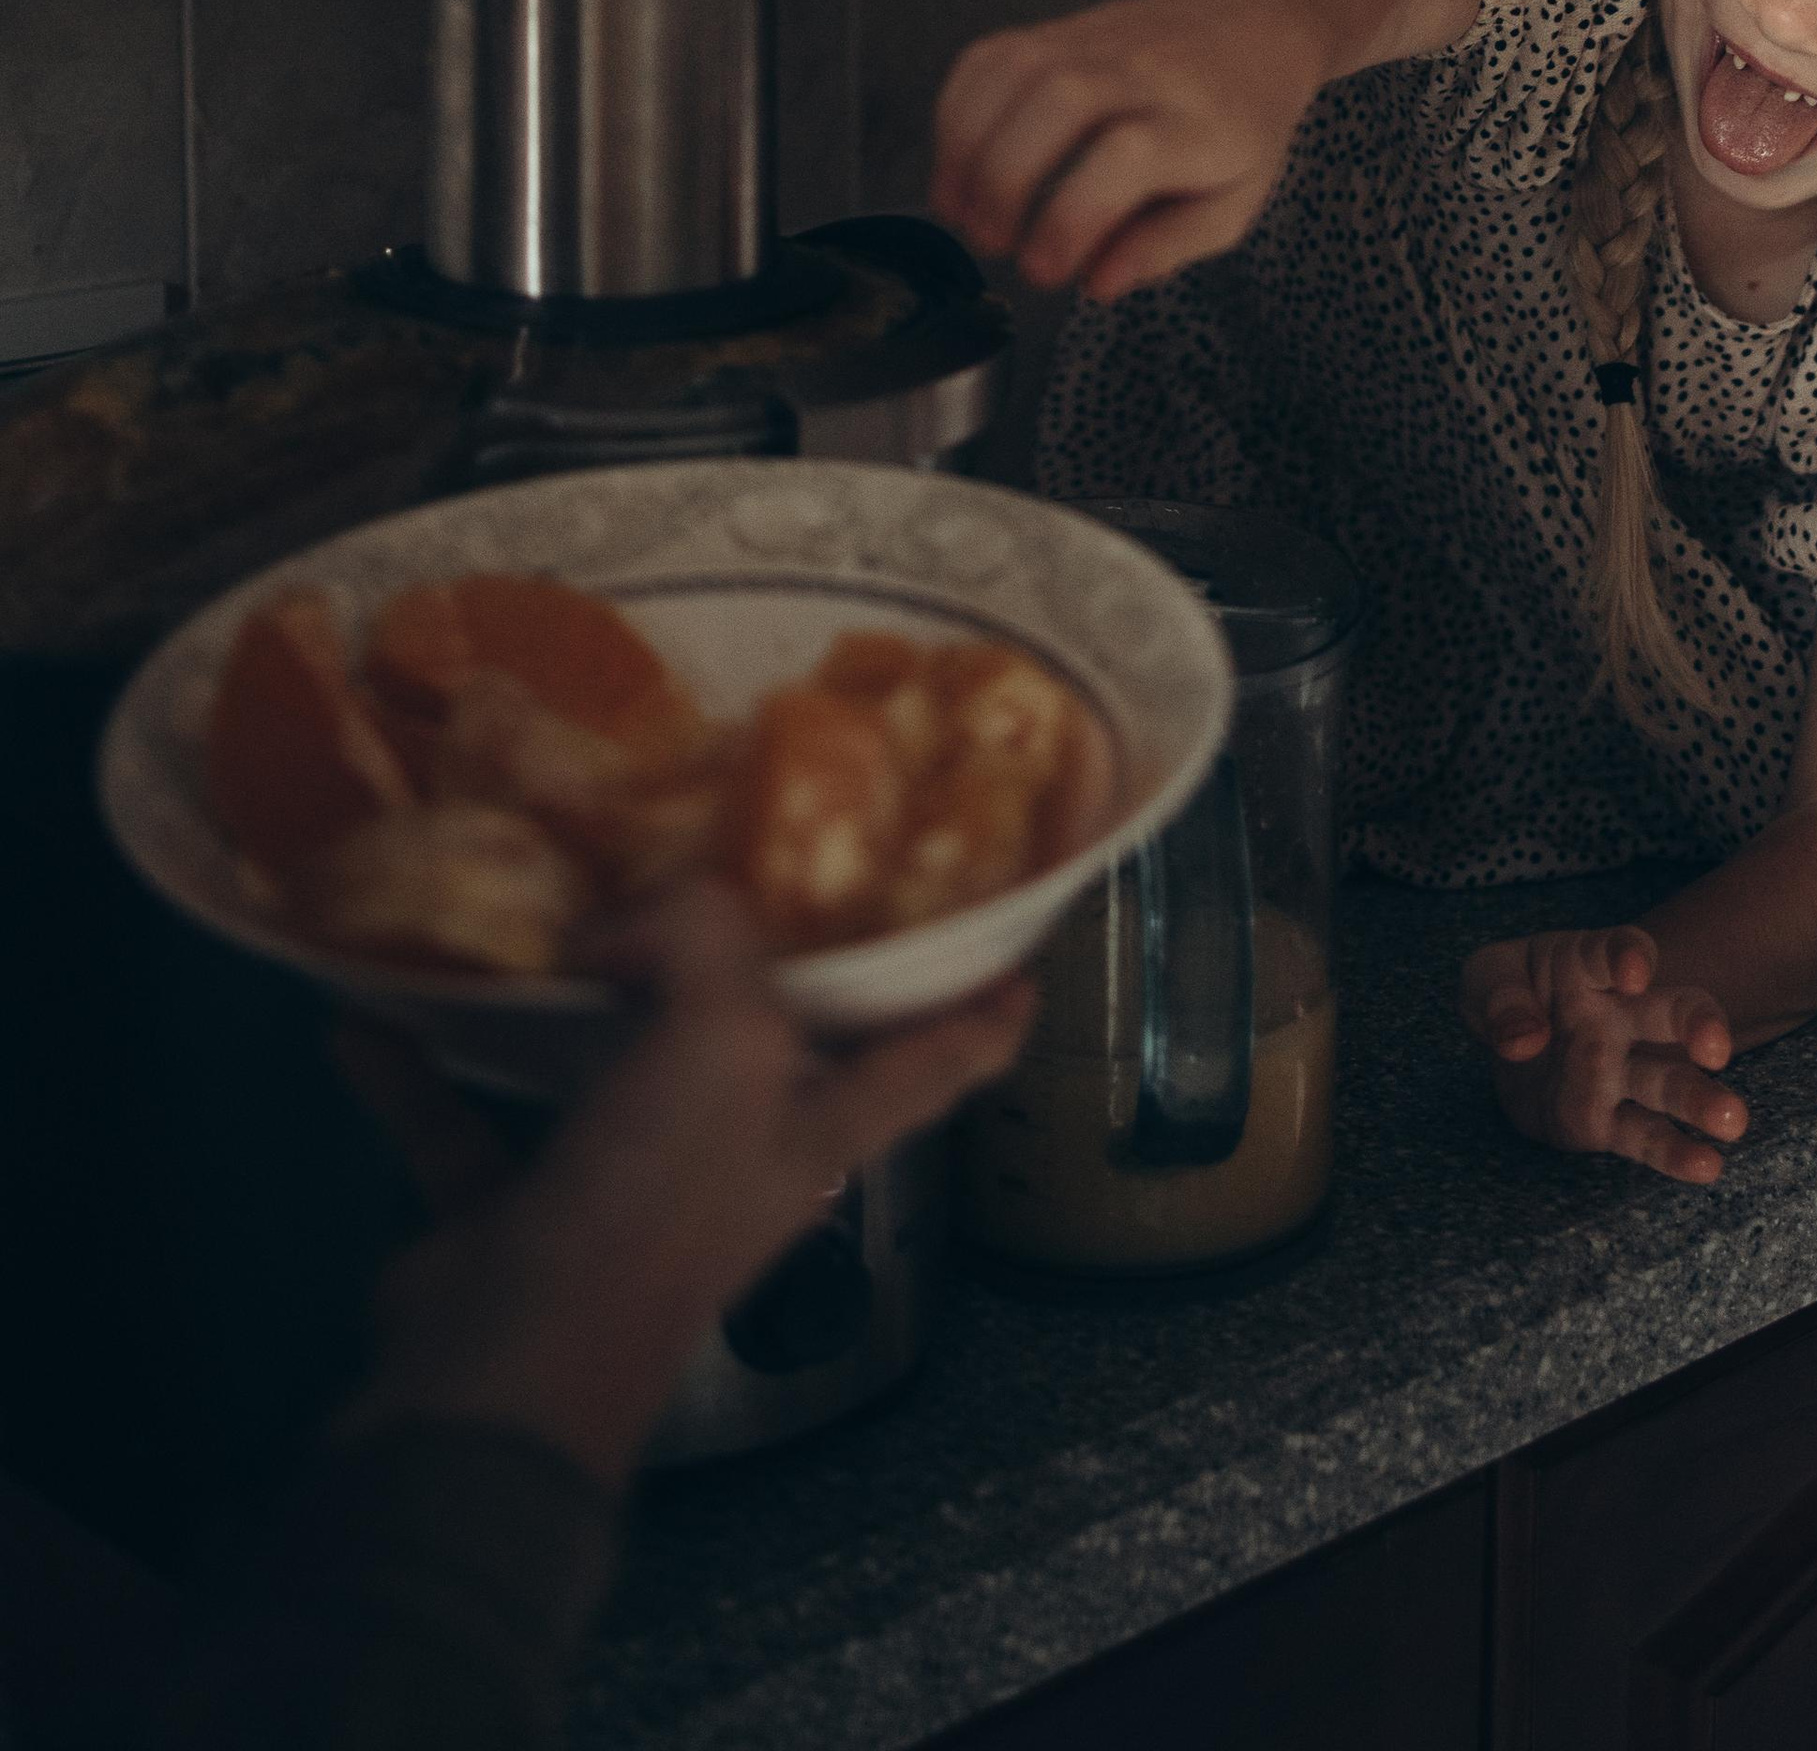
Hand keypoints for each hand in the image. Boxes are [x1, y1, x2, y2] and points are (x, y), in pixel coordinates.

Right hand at [336, 880, 1035, 1485]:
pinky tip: (366, 1008)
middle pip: (766, 1043)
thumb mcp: (723, 1042)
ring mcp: (619, 1187)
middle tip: (739, 854)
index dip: (987, 1015)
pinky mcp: (513, 1214)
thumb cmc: (651, 1208)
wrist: (500, 1385)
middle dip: (759, 964)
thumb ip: (704, 940)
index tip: (1029, 954)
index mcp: (812, 1127)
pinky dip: (418, 1066)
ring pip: (609, 1066)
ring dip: (570, 996)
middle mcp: (731, 1154)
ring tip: (546, 900)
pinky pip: (465, 1118)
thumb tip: (627, 919)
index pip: (934, 1062)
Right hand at [931, 0, 1327, 297]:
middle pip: (1060, 101)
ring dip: (967, 147)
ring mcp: (1094, 42)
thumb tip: (1097, 284)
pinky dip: (956, 110)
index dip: (1071, 218)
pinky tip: (958, 162)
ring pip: (1013, 71)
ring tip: (959, 210)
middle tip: (993, 242)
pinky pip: (989, 57)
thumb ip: (1164, 247)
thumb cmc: (1237, 128)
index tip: (1045, 269)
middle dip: (1006, 181)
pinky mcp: (1055, 30)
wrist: (1244, 28)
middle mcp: (1143, 71)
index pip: (1126, 156)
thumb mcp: (1231, 205)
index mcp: (1196, 123)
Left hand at [1459, 924, 1746, 1187]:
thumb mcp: (1488, 978)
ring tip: (1733, 1121)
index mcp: (1588, 966)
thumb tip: (1523, 1040)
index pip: (1615, 950)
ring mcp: (1620, 1071)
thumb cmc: (1509, 996)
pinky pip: (1645, 1135)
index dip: (1628, 955)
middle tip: (1716, 1049)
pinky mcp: (1609, 1122)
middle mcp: (1620, 1016)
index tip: (1634, 971)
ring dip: (1701, 1100)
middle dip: (1698, 1026)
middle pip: (1670, 1012)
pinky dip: (1675, 1152)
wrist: (1515, 1051)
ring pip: (1669, 1082)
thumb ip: (1499, 997)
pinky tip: (1707, 1166)